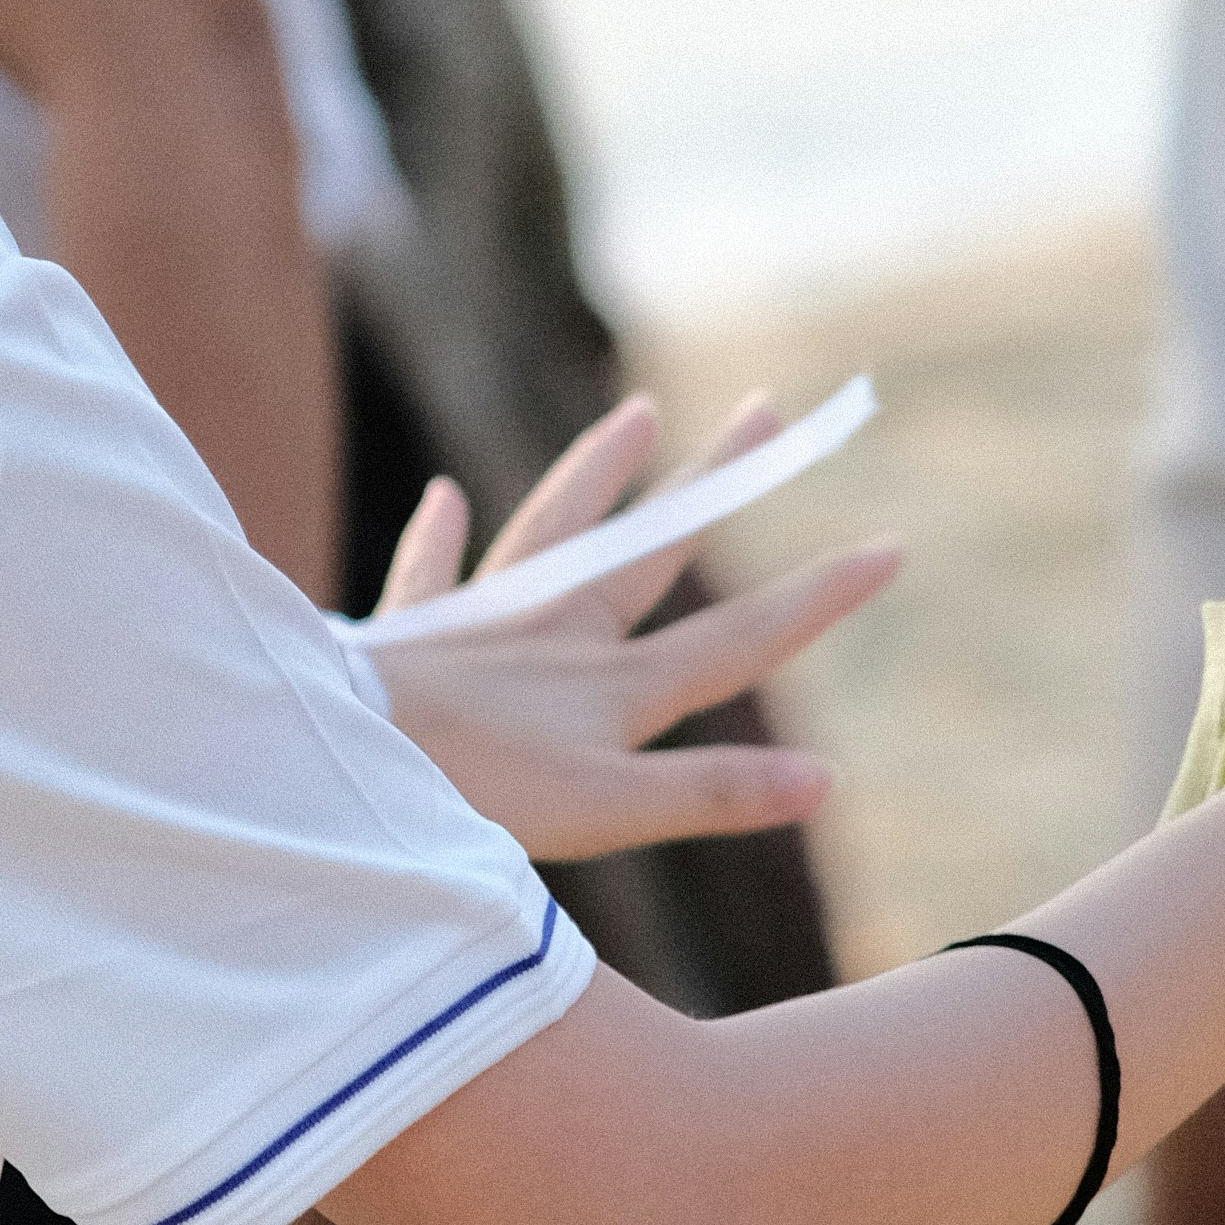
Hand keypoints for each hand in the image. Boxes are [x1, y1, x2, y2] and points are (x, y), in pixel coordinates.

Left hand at [362, 388, 892, 857]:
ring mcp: (480, 628)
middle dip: (717, 482)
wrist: (336, 765)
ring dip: (598, 474)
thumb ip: (710, 794)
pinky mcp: (404, 640)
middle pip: (653, 549)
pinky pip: (428, 577)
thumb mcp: (605, 814)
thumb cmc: (468, 800)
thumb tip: (824, 780)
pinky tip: (445, 497)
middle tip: (769, 410)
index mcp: (611, 689)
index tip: (888, 546)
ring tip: (638, 412)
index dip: (816, 600)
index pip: (735, 641)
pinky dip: (439, 540)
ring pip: (552, 532)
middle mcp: (555, 638)